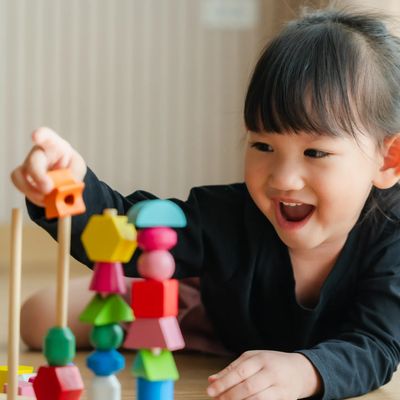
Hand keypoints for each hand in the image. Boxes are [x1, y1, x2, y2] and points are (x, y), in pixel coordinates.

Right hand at [11, 127, 86, 206]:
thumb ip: (74, 175)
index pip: (46, 136)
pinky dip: (35, 198)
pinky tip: (46, 201)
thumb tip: (64, 189)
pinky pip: (23, 189)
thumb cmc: (70, 165)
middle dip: (39, 176)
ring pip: (20, 177)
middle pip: (33, 161)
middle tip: (48, 189)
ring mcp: (27, 166)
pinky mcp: (23, 180)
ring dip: (34, 192)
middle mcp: (37, 153)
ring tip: (49, 199)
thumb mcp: (78, 168)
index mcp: (53, 144)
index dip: (41, 135)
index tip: (36, 137)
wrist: (64, 174)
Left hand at [206, 350, 321, 399]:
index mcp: (261, 358)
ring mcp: (280, 386)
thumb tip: (211, 380)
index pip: (240, 371)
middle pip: (248, 386)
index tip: (210, 391)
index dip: (224, 382)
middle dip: (230, 396)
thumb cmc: (270, 363)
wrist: (300, 371)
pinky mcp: (286, 399)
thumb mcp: (252, 359)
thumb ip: (232, 369)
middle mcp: (271, 371)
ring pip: (258, 398)